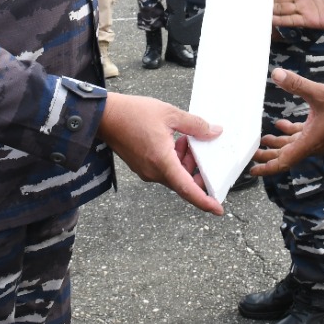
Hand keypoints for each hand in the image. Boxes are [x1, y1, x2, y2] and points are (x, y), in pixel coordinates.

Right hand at [98, 92, 223, 215]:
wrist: (105, 115)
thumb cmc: (133, 113)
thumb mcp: (170, 113)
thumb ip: (195, 125)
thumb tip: (215, 131)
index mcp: (162, 162)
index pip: (187, 188)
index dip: (205, 201)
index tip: (218, 209)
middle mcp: (153, 172)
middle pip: (183, 181)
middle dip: (196, 169)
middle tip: (198, 147)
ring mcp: (146, 171)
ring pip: (174, 175)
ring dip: (185, 162)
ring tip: (184, 139)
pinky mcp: (142, 167)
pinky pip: (164, 170)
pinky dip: (174, 160)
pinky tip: (174, 141)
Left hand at [250, 68, 323, 176]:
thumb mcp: (318, 93)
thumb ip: (296, 84)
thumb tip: (276, 74)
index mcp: (309, 142)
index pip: (284, 161)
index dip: (267, 167)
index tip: (252, 170)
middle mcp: (312, 145)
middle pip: (286, 155)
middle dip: (269, 154)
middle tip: (252, 154)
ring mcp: (318, 140)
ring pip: (294, 146)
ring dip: (279, 143)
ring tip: (264, 139)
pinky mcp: (322, 133)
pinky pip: (303, 137)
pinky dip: (291, 133)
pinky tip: (281, 124)